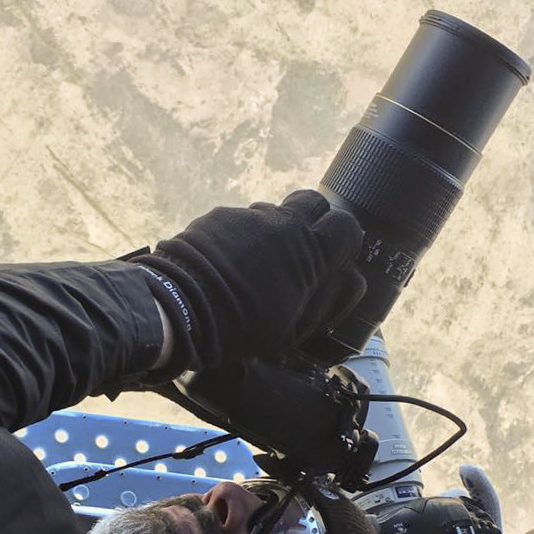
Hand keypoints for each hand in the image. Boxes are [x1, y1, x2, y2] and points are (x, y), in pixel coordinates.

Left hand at [133, 190, 365, 367]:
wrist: (181, 308)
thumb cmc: (242, 327)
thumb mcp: (293, 331)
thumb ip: (329, 302)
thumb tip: (352, 280)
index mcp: (308, 253)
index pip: (346, 226)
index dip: (345, 240)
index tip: (337, 256)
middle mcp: (282, 224)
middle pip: (313, 202)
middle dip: (314, 220)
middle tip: (302, 249)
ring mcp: (248, 216)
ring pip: (274, 212)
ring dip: (274, 232)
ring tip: (257, 265)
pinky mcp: (219, 216)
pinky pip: (241, 220)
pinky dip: (241, 238)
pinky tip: (227, 265)